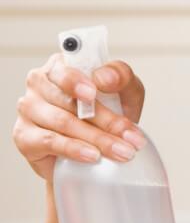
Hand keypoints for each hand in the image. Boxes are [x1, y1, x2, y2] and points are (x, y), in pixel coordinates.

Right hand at [12, 52, 146, 181]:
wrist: (98, 148)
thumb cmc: (109, 111)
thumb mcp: (125, 90)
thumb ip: (121, 76)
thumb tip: (103, 77)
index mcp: (61, 66)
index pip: (66, 69)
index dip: (78, 81)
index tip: (93, 93)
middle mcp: (39, 84)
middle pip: (70, 102)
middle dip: (106, 121)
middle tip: (131, 137)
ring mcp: (29, 110)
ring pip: (63, 122)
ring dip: (97, 139)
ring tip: (122, 151)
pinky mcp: (24, 136)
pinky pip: (49, 142)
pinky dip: (74, 149)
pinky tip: (92, 155)